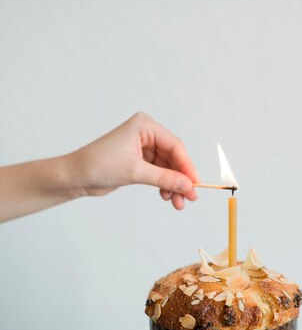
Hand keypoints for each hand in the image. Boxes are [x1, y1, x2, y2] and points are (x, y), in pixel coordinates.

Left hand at [71, 113, 198, 209]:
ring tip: (177, 203)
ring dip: (173, 185)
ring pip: (168, 168)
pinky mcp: (139, 161)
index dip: (187, 166)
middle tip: (190, 197)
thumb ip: (165, 179)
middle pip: (173, 157)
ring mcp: (143, 148)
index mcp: (144, 126)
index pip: (174, 146)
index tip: (196, 184)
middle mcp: (145, 134)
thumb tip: (188, 187)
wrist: (76, 176)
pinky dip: (164, 186)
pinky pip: (159, 173)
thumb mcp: (135, 172)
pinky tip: (166, 197)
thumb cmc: (99, 165)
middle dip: (181, 179)